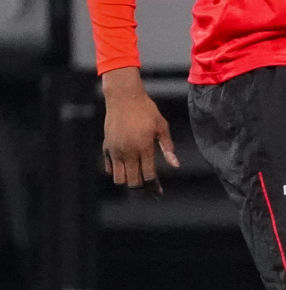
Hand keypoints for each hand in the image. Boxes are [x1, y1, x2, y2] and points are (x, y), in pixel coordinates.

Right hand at [100, 68, 178, 192]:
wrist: (124, 98)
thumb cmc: (146, 111)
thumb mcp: (162, 127)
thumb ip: (168, 147)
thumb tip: (176, 165)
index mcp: (143, 148)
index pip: (148, 175)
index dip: (154, 186)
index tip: (159, 192)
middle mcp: (127, 152)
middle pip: (132, 181)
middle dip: (141, 189)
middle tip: (148, 191)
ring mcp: (115, 150)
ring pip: (118, 178)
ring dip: (128, 181)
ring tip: (137, 180)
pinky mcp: (106, 146)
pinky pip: (108, 167)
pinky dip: (115, 172)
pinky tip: (125, 169)